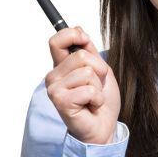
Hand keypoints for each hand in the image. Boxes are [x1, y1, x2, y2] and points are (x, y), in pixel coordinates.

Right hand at [45, 26, 120, 143]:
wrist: (104, 126)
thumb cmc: (100, 100)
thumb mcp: (100, 69)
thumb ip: (89, 51)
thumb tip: (79, 30)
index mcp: (61, 66)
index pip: (57, 40)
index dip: (73, 35)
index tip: (85, 39)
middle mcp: (53, 77)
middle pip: (81, 55)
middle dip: (99, 70)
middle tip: (96, 86)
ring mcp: (55, 90)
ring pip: (87, 72)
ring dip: (98, 86)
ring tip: (93, 98)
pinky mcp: (61, 102)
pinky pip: (89, 89)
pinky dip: (97, 98)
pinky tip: (91, 106)